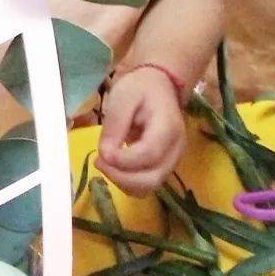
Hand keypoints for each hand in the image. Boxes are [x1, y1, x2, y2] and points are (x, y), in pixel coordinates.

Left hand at [97, 68, 186, 195]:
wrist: (160, 88)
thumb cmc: (140, 89)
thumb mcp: (123, 97)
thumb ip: (114, 126)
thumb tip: (106, 155)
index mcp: (168, 128)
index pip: (149, 154)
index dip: (122, 160)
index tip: (101, 153)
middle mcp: (176, 150)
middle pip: (151, 179)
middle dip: (120, 177)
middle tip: (99, 161)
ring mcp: (172, 161)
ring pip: (149, 187)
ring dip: (122, 182)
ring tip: (105, 162)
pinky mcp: (164, 167)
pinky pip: (146, 184)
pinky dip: (127, 182)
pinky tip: (114, 167)